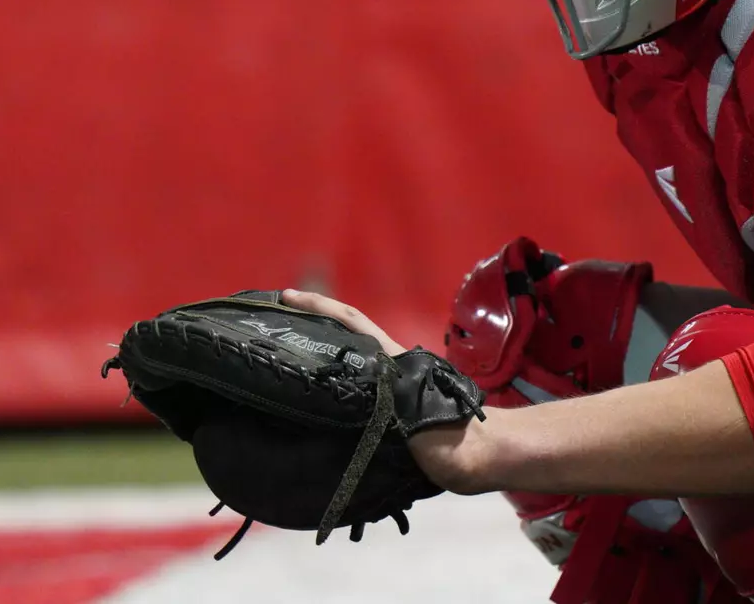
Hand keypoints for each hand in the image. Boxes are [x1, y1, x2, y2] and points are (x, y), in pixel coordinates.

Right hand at [279, 288, 489, 493]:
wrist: (482, 457)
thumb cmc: (457, 439)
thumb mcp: (425, 418)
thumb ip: (403, 405)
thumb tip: (373, 395)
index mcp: (392, 360)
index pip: (352, 321)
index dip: (320, 306)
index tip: (287, 297)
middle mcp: (387, 367)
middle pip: (344, 335)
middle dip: (310, 325)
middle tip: (271, 326)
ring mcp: (389, 386)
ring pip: (346, 361)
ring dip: (318, 354)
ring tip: (282, 361)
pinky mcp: (389, 409)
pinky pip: (351, 390)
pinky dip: (330, 386)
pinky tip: (310, 399)